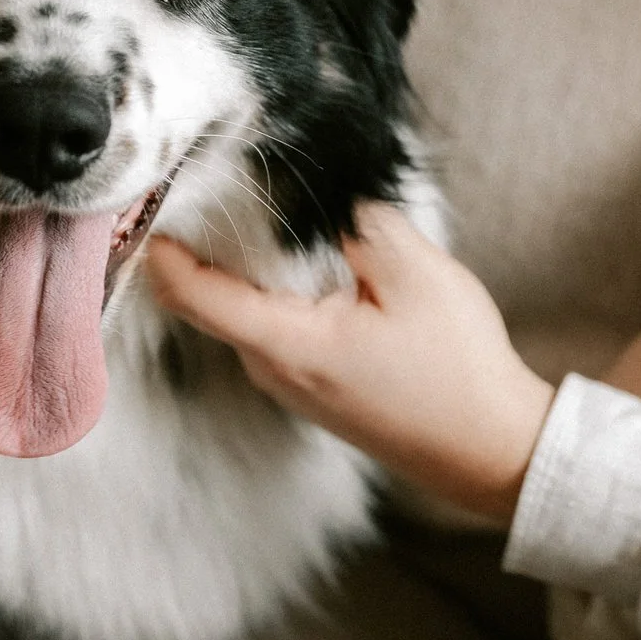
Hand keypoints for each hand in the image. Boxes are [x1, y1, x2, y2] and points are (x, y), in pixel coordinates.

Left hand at [144, 204, 554, 522]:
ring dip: (241, 272)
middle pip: (211, 303)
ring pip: (244, 317)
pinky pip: (273, 333)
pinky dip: (272, 296)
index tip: (146, 204)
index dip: (163, 250)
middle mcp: (276, 373)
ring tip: (249, 214)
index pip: (196, 295)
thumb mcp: (417, 275)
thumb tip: (326, 200)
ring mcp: (294, 388)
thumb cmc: (458, 371)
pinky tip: (302, 265)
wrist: (493, 451)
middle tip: (198, 188)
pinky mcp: (316, 392)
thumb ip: (362, 224)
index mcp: (289, 344)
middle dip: (198, 250)